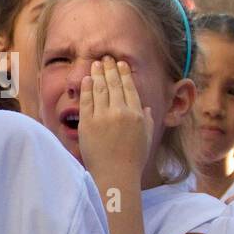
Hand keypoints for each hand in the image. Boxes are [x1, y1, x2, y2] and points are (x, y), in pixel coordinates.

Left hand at [79, 57, 152, 183]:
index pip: (129, 88)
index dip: (124, 74)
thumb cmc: (132, 159)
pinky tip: (87, 79)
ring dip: (98, 73)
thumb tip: (145, 108)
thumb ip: (147, 120)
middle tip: (106, 58)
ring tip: (95, 63)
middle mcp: (120, 112)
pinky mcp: (88, 124)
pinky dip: (87, 88)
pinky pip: (87, 101)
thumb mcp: (146, 138)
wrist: (115, 175)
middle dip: (110, 68)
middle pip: (114, 84)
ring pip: (100, 89)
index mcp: (136, 114)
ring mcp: (103, 117)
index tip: (120, 64)